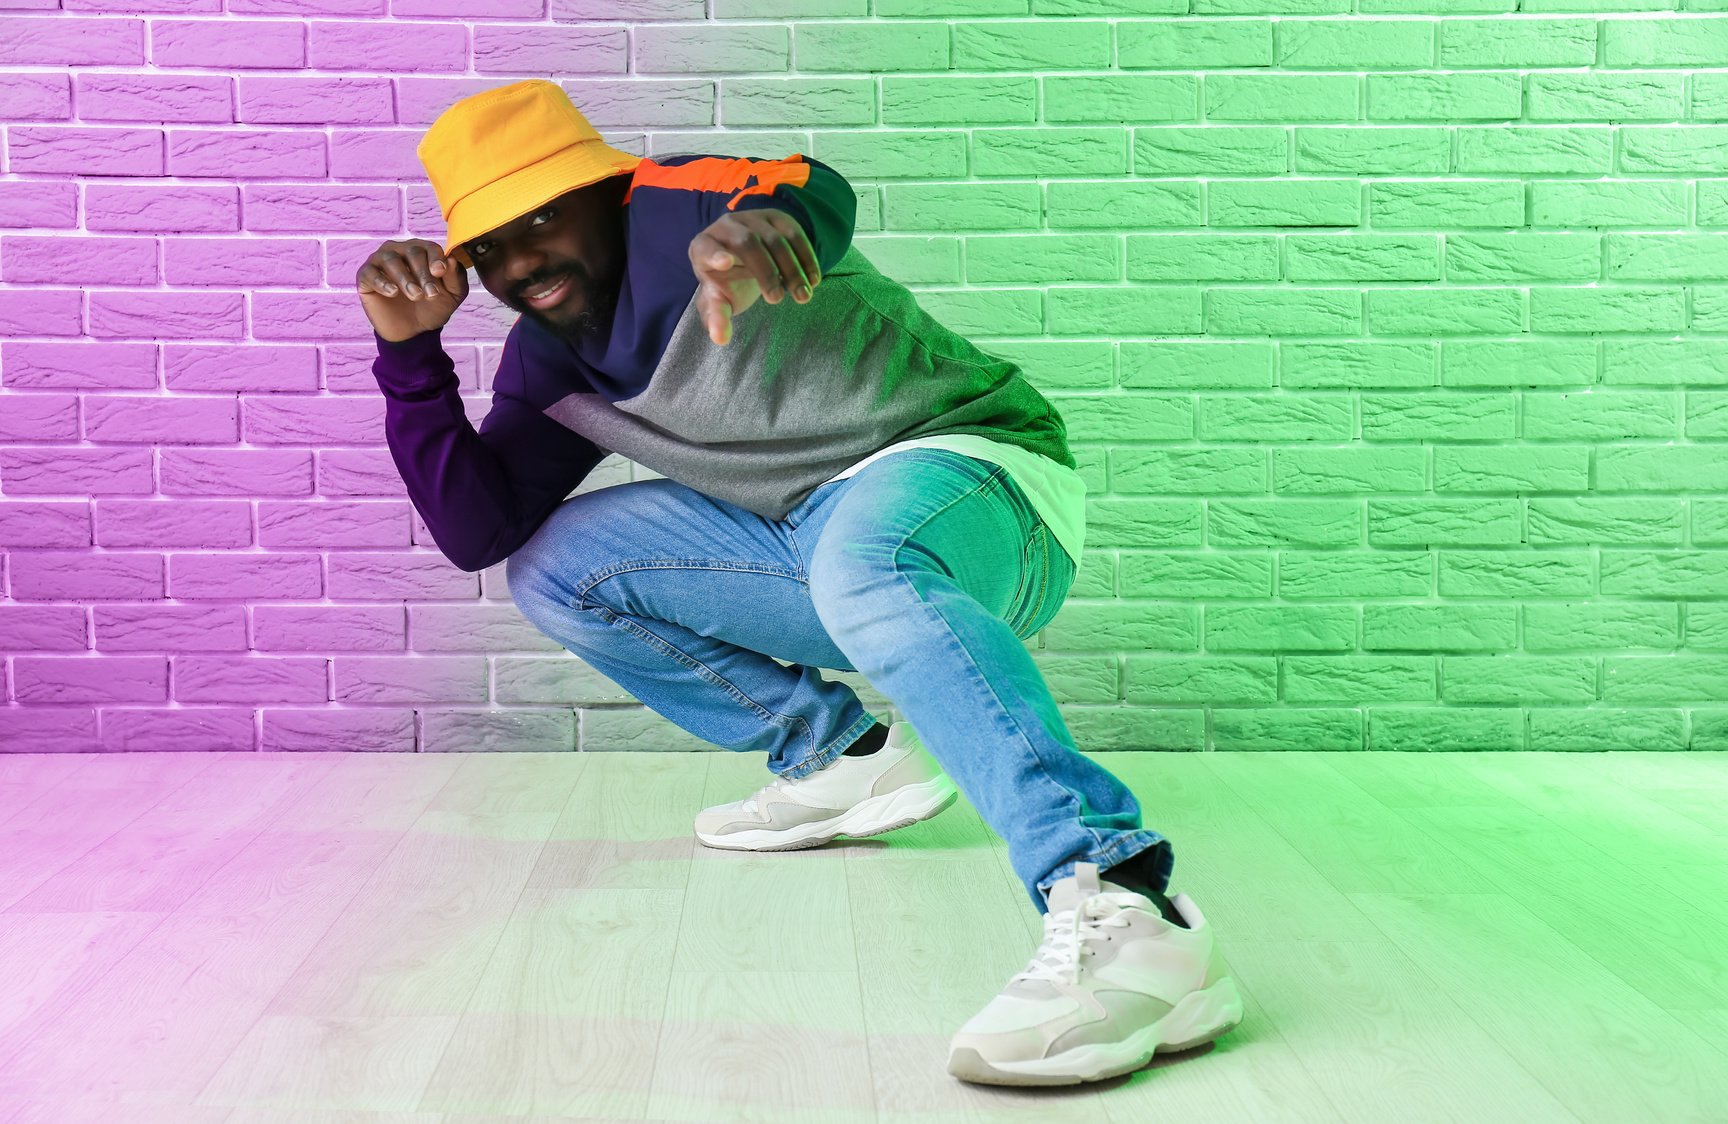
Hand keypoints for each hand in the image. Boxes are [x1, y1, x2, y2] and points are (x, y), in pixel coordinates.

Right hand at [357, 238, 469, 342]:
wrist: (412, 330)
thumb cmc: (432, 307)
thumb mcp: (452, 296)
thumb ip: (456, 278)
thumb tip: (452, 259)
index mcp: (422, 251)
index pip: (429, 247)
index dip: (436, 258)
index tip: (440, 272)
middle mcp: (400, 250)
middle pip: (411, 252)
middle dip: (423, 273)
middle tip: (431, 294)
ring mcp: (380, 261)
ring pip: (391, 260)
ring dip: (405, 278)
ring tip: (416, 296)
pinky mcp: (365, 276)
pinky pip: (370, 272)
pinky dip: (382, 282)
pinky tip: (393, 293)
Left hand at [688, 208, 820, 345]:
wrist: (747, 257)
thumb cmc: (727, 282)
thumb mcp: (719, 301)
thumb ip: (717, 317)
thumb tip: (720, 338)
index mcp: (703, 247)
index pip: (705, 248)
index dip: (714, 254)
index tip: (724, 263)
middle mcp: (726, 226)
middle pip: (747, 243)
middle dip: (765, 272)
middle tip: (777, 300)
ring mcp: (753, 219)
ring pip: (776, 239)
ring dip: (792, 269)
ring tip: (802, 296)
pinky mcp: (777, 218)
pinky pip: (795, 234)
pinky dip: (807, 258)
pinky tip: (813, 280)